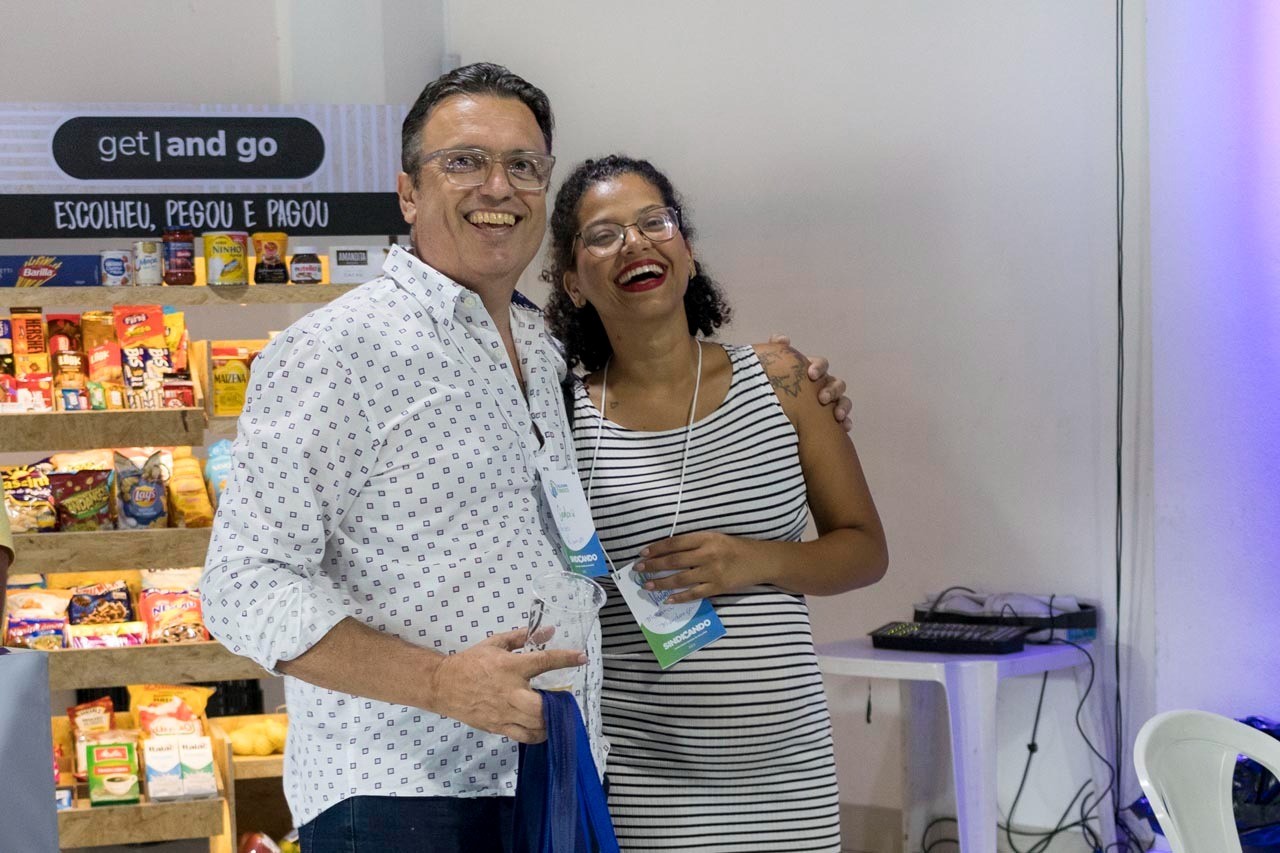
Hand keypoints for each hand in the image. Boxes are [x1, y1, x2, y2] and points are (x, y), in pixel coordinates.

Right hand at [429, 628, 585, 743]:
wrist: (444, 685)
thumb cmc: (471, 662)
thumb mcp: (496, 643)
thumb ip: (523, 637)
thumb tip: (548, 630)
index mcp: (510, 666)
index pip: (544, 661)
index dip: (566, 659)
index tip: (581, 658)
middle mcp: (509, 691)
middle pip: (541, 705)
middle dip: (557, 705)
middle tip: (562, 700)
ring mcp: (503, 712)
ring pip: (535, 724)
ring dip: (550, 721)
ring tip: (555, 714)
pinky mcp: (498, 726)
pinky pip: (524, 736)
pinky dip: (538, 735)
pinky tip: (542, 728)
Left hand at [634, 532, 768, 603]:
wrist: (761, 561)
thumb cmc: (735, 548)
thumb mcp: (715, 538)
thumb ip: (694, 543)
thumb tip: (667, 552)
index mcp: (706, 538)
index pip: (675, 543)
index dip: (657, 548)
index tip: (643, 552)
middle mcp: (708, 554)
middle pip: (674, 561)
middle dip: (653, 565)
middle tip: (638, 569)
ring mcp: (713, 572)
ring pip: (681, 579)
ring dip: (661, 583)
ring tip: (646, 585)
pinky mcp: (718, 587)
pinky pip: (695, 593)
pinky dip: (679, 597)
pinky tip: (667, 599)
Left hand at [769, 334, 852, 430]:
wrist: (773, 416)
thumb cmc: (776, 389)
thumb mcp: (773, 370)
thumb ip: (776, 351)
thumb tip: (783, 339)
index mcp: (812, 373)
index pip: (820, 364)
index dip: (818, 367)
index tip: (811, 374)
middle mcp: (824, 386)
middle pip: (836, 383)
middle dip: (832, 389)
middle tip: (822, 398)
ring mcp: (830, 403)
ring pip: (843, 400)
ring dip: (842, 406)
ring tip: (837, 415)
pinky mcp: (831, 421)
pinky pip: (844, 420)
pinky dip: (846, 422)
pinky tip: (844, 427)